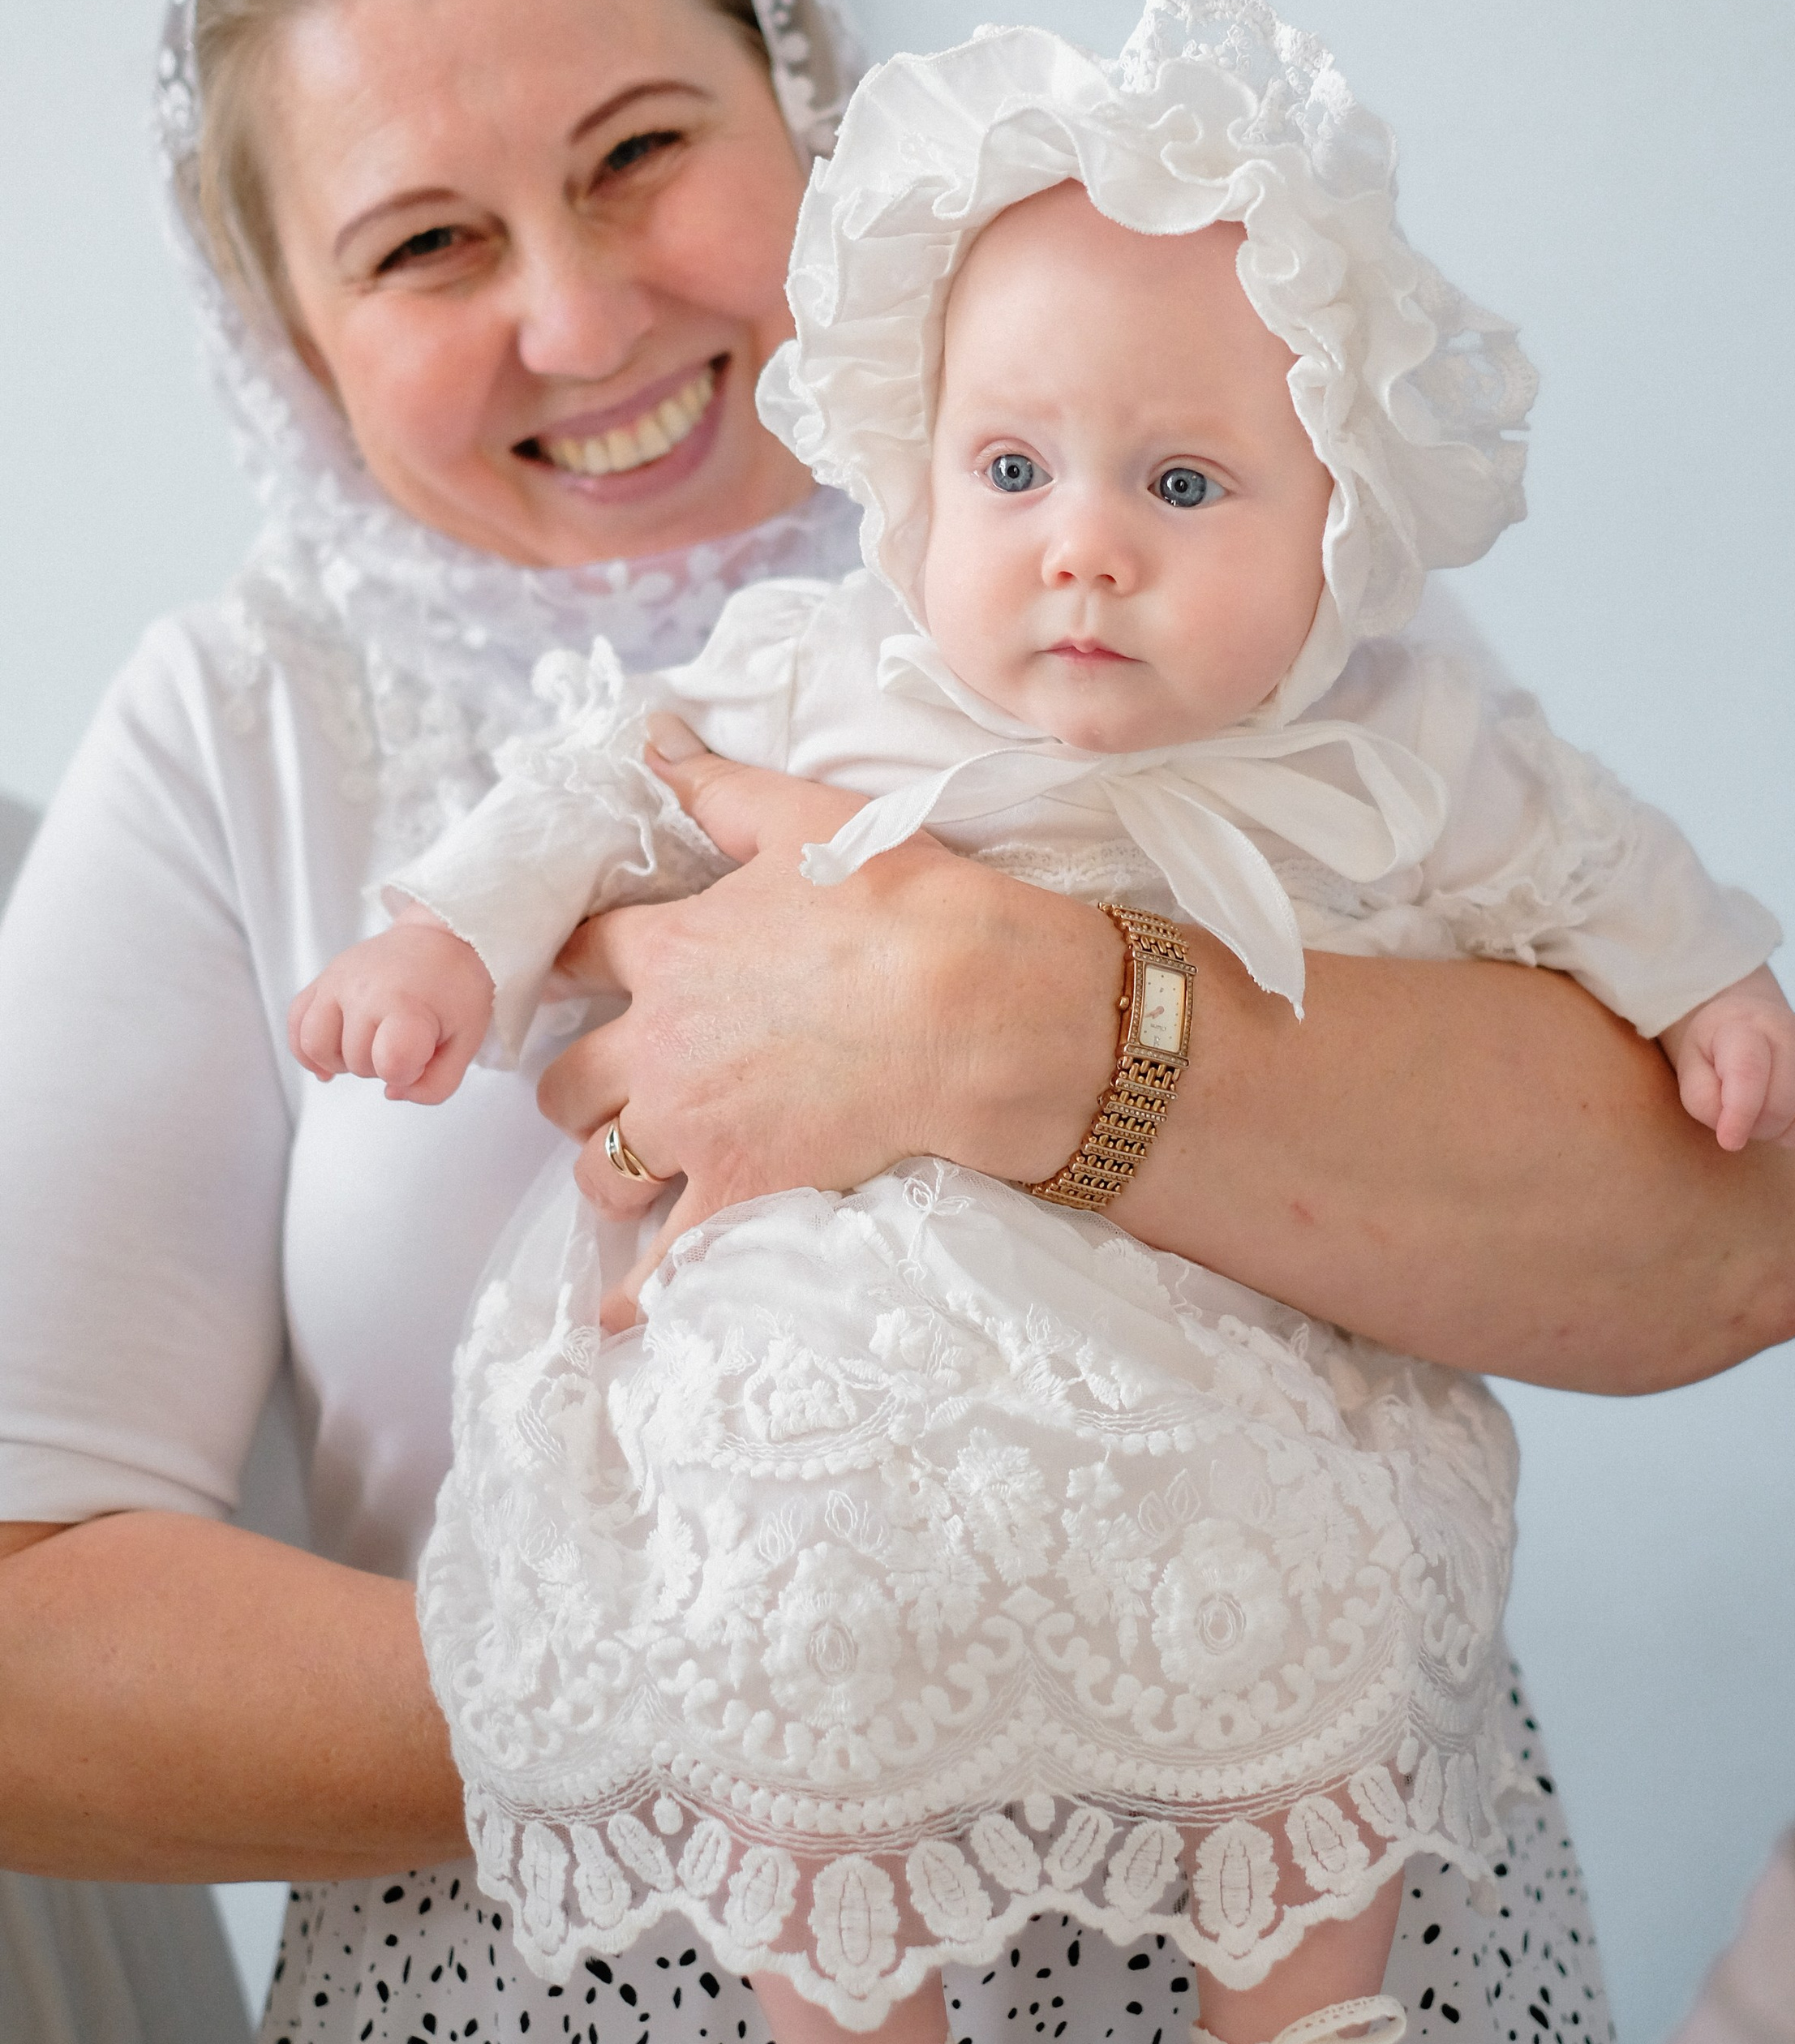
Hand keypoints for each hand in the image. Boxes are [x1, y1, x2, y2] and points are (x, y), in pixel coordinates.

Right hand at [288, 912, 494, 1103]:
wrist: (444, 937)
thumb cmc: (456, 991)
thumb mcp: (466, 1042)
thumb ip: (435, 1085)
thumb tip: (390, 1092)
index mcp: (407, 1004)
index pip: (390, 1063)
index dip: (407, 1074)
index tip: (423, 1056)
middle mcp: (365, 989)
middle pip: (355, 1062)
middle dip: (381, 1066)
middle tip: (405, 1042)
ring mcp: (339, 980)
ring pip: (314, 1045)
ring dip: (342, 1060)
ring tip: (369, 1046)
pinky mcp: (324, 977)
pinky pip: (296, 1022)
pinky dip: (306, 1048)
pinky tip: (330, 1060)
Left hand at [542, 713, 1118, 1325]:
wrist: (979, 1008)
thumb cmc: (905, 904)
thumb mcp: (806, 817)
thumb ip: (718, 786)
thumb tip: (653, 735)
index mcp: (671, 949)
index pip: (578, 957)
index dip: (574, 971)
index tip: (578, 984)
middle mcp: (659, 1043)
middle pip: (567, 1079)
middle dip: (585, 1087)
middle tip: (622, 1090)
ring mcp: (691, 1129)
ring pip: (596, 1168)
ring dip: (612, 1169)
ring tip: (644, 1171)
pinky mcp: (736, 1197)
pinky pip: (655, 1266)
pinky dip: (634, 1291)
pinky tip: (624, 1308)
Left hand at [1660, 969, 1794, 1172]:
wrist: (1748, 1019)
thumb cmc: (1716, 1051)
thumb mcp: (1691, 1067)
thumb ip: (1704, 1099)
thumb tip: (1734, 1132)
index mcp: (1748, 1027)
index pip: (1750, 1074)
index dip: (1739, 1116)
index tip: (1728, 1141)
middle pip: (1784, 1105)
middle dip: (1758, 1128)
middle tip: (1743, 1121)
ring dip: (1789, 1138)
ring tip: (1768, 1125)